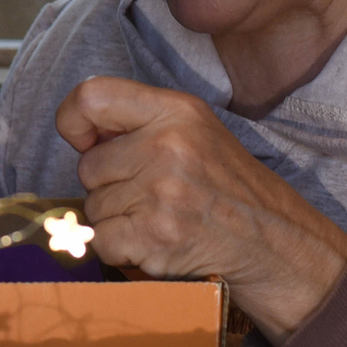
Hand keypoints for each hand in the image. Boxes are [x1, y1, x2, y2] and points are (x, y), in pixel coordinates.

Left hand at [55, 77, 346, 345]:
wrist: (273, 243)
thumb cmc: (227, 188)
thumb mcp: (196, 132)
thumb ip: (141, 123)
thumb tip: (78, 132)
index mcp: (176, 111)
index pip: (92, 97)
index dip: (73, 120)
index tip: (84, 140)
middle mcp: (167, 146)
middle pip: (87, 166)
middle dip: (108, 186)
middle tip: (150, 195)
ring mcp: (161, 192)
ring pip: (93, 208)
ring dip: (117, 220)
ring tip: (160, 218)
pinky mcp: (155, 235)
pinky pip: (101, 242)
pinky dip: (121, 250)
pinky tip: (155, 243)